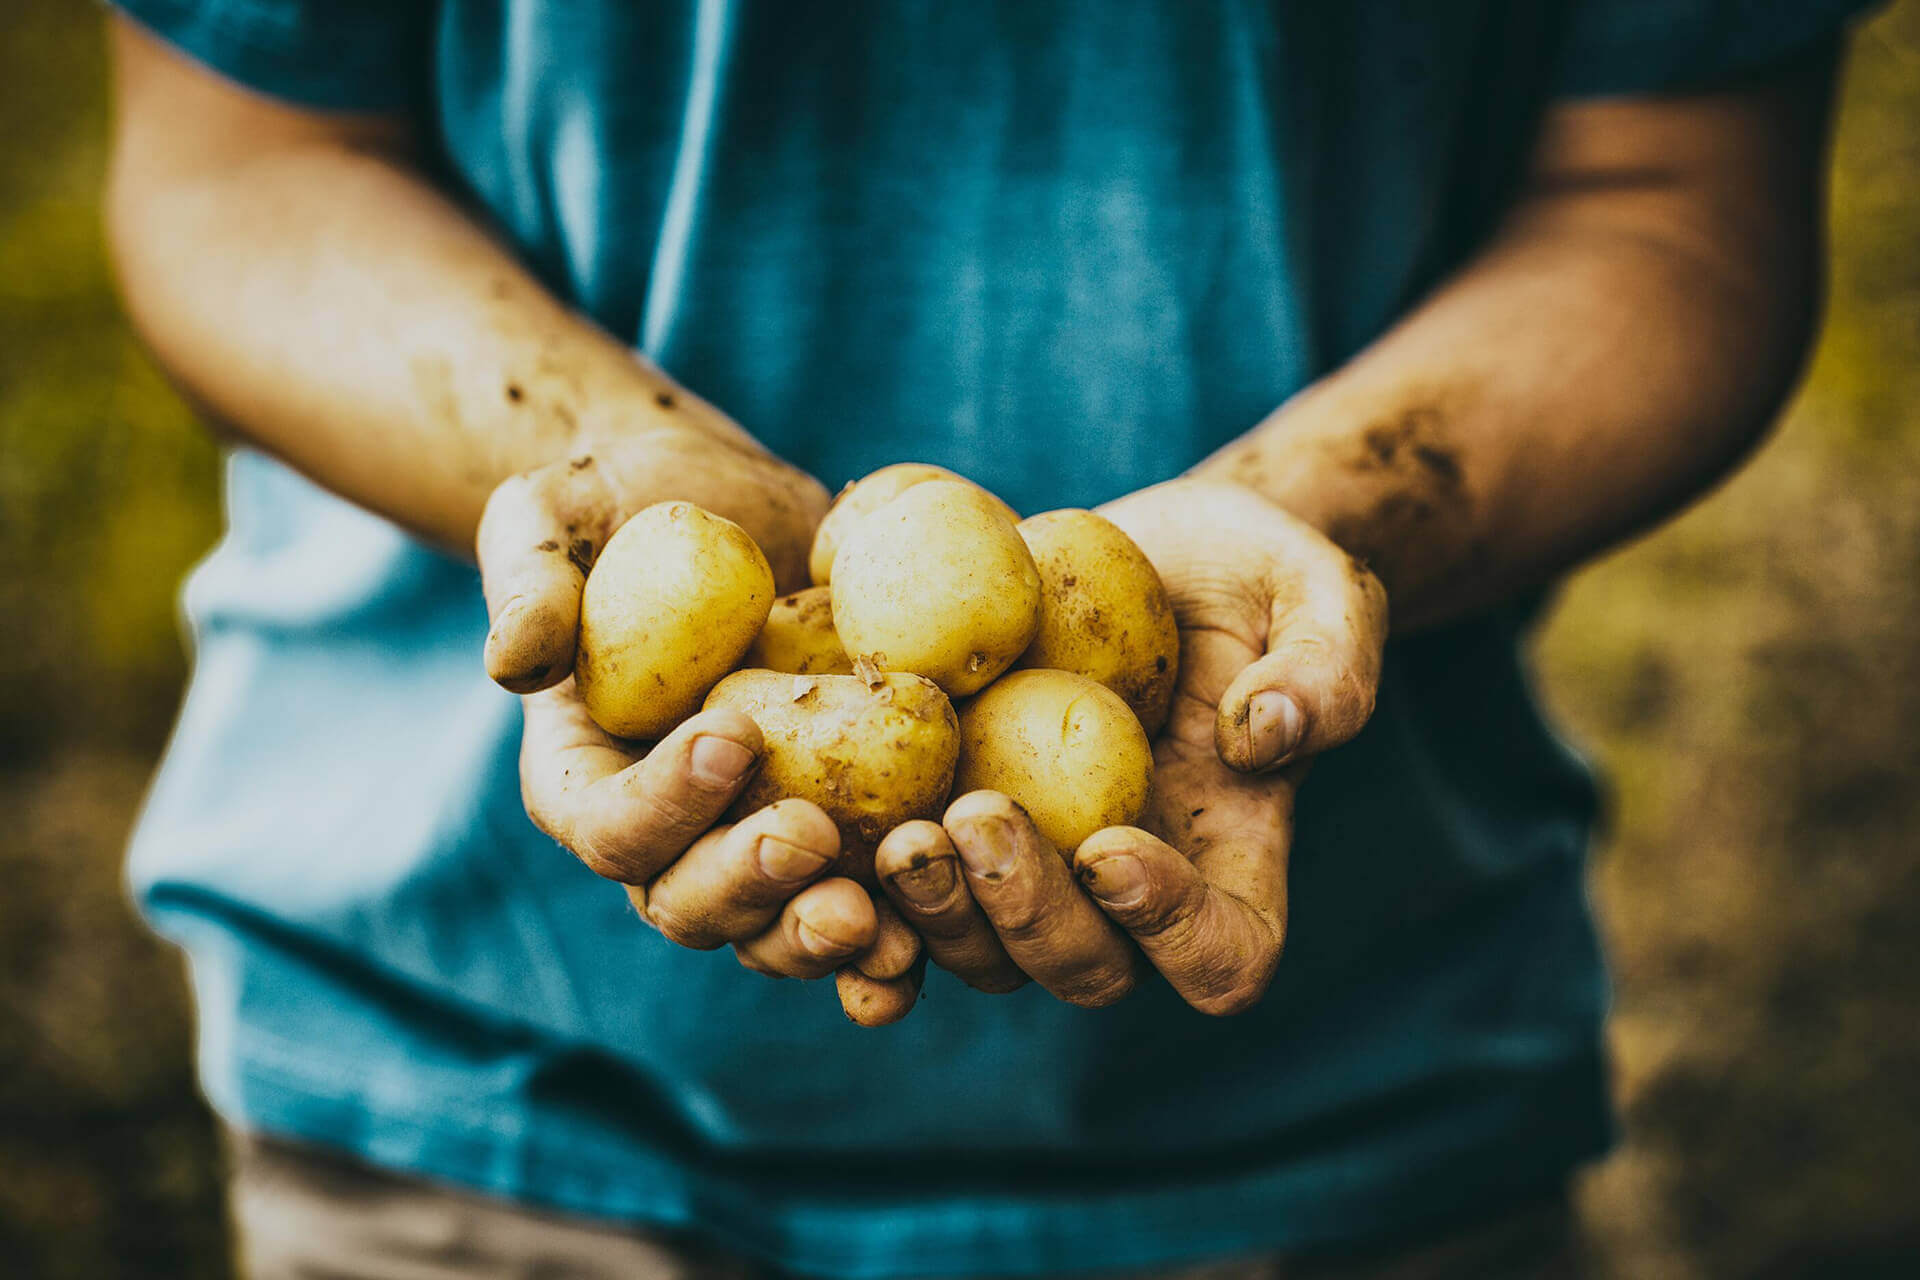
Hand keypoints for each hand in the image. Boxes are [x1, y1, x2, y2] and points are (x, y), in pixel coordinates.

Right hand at [479, 423, 893, 986]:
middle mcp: (666, 834)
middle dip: (750, 889)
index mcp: (584, 778)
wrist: (723, 507)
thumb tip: (513, 662)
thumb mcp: (550, 517)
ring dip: (826, 938)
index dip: (664, 802)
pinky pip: (867, 899)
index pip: (610, 824)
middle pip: (690, 903)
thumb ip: (529, 581)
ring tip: (884, 923)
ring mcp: (753, 840)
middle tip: (812, 840)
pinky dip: (902, 926)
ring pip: (777, 929)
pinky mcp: (839, 825)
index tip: (732, 736)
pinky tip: (944, 924)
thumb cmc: (615, 503)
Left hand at [875, 479, 1386, 1013]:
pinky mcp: (952, 828)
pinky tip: (814, 846)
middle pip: (1085, 969)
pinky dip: (857, 896)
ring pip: (981, 953)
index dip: (1171, 934)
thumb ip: (1326, 664)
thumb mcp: (1319, 587)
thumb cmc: (1253, 571)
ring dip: (935, 911)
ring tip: (896, 827)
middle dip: (1024, 914)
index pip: (1223, 955)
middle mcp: (1127, 896)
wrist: (1151, 549)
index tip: (1114, 847)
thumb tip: (1263, 735)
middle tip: (976, 816)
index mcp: (1230, 859)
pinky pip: (899, 896)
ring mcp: (1035, 871)